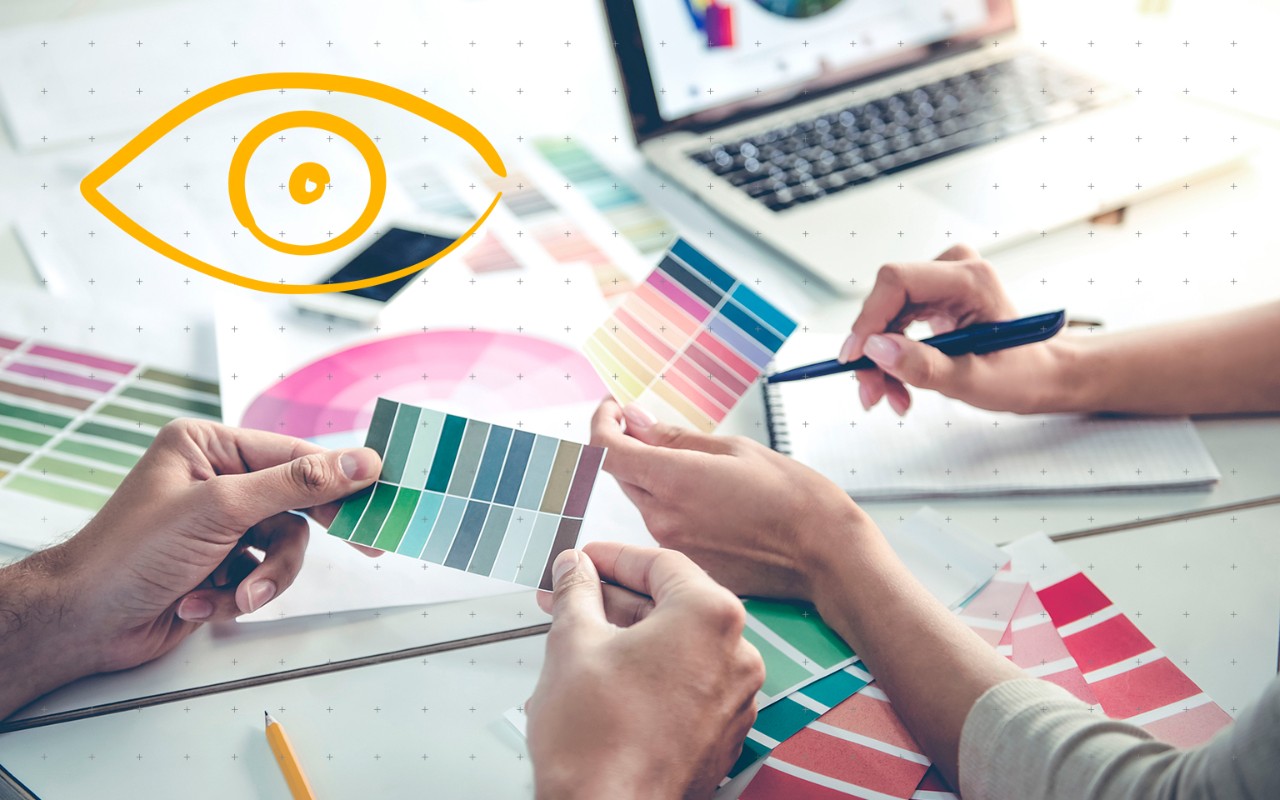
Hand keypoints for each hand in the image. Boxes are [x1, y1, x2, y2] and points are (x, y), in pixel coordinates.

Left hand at [37, 420, 379, 675]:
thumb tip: (360, 461)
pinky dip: (234, 596)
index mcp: (207, 446)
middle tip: (367, 545)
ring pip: (281, 548)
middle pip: (294, 504)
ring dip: (259, 580)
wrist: (84, 623)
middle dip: (297, 543)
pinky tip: (197, 603)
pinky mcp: (218, 564)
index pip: (292, 454)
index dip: (339, 475)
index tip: (381, 490)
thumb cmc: (132, 553)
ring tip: (232, 598)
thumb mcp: (223, 508)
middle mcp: (214, 480)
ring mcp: (217, 525)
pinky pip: (259, 576)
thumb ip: (298, 484)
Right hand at [527, 543, 763, 799]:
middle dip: (618, 598)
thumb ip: (577, 593)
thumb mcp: (572, 642)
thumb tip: (575, 570)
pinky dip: (655, 671)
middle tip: (577, 593)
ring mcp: (735, 698)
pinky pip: (690, 683)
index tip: (588, 560)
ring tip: (585, 633)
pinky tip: (613, 673)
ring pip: (682, 646)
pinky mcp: (723, 733)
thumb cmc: (598, 743)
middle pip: (675, 604)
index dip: (615, 558)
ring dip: (634, 635)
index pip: (662, 565)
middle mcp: (736, 655)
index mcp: (710, 617)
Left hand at [589, 400, 868, 602]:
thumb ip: (674, 436)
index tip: (613, 408)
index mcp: (673, 481)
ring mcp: (674, 545)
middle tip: (653, 427)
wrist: (826, 555)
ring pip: (644, 500)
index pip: (605, 451)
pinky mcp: (688, 564)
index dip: (601, 423)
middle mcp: (663, 518)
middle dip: (630, 447)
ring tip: (700, 469)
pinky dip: (674, 506)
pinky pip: (665, 526)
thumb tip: (634, 419)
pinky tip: (711, 501)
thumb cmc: (793, 497)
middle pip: (622, 475)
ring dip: (655, 478)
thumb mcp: (735, 449)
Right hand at [838, 244, 1070, 414]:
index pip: (898, 282)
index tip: (855, 357)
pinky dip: (890, 356)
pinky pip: (894, 323)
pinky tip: (897, 384)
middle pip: (887, 301)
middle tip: (872, 392)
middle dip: (872, 350)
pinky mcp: (933, 298)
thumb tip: (876, 349)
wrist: (1041, 374)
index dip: (868, 318)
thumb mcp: (973, 380)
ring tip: (889, 396)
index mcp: (971, 280)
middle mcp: (954, 272)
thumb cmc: (1022, 373)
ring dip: (879, 360)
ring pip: (885, 316)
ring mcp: (942, 283)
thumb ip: (924, 365)